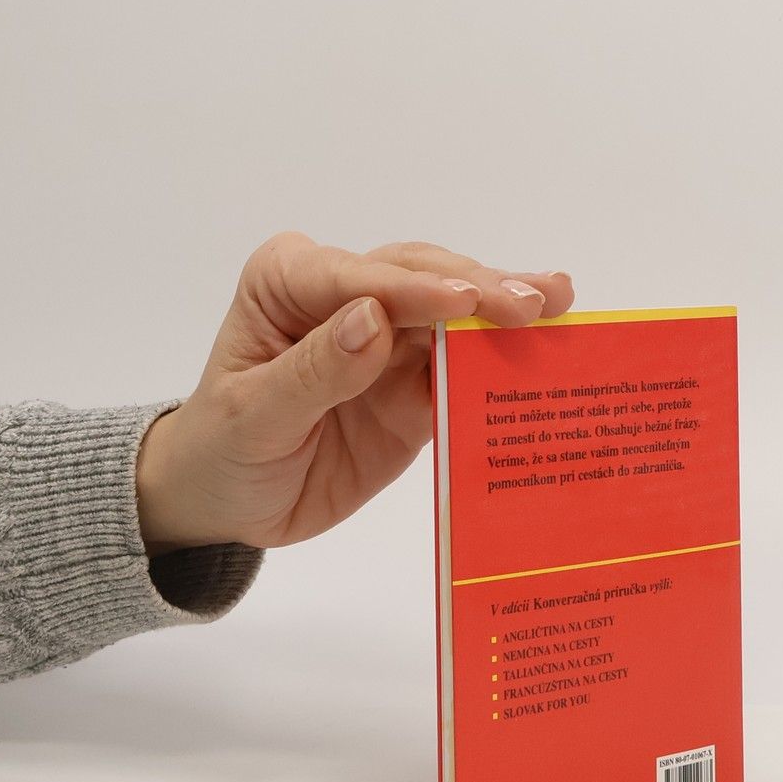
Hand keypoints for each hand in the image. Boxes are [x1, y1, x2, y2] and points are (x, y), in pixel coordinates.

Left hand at [134, 233, 574, 552]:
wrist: (226, 504)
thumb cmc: (222, 451)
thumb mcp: (253, 417)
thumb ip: (315, 370)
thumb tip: (373, 318)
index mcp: (290, 280)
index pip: (362, 277)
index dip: (417, 290)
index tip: (467, 302)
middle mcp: (346, 291)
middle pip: (422, 278)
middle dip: (480, 289)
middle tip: (537, 303)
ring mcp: (388, 335)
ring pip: (454, 311)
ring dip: (506, 309)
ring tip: (560, 304)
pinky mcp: (415, 380)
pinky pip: (463, 367)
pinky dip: (503, 363)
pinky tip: (550, 354)